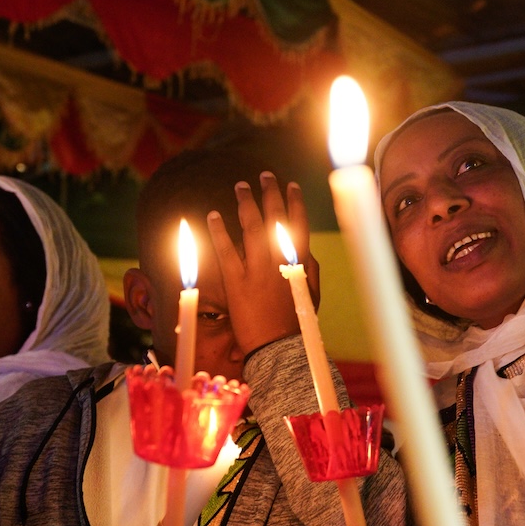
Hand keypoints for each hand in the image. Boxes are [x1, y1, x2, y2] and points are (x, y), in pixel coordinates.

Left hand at [205, 172, 319, 356]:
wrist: (279, 350)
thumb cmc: (297, 325)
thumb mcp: (311, 296)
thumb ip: (311, 270)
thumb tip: (308, 250)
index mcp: (300, 263)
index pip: (299, 223)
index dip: (294, 202)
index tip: (290, 185)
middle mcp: (279, 260)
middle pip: (274, 217)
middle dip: (269, 192)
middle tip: (264, 175)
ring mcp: (257, 269)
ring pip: (251, 226)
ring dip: (245, 202)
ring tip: (240, 186)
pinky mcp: (236, 281)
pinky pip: (225, 250)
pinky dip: (218, 231)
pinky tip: (212, 215)